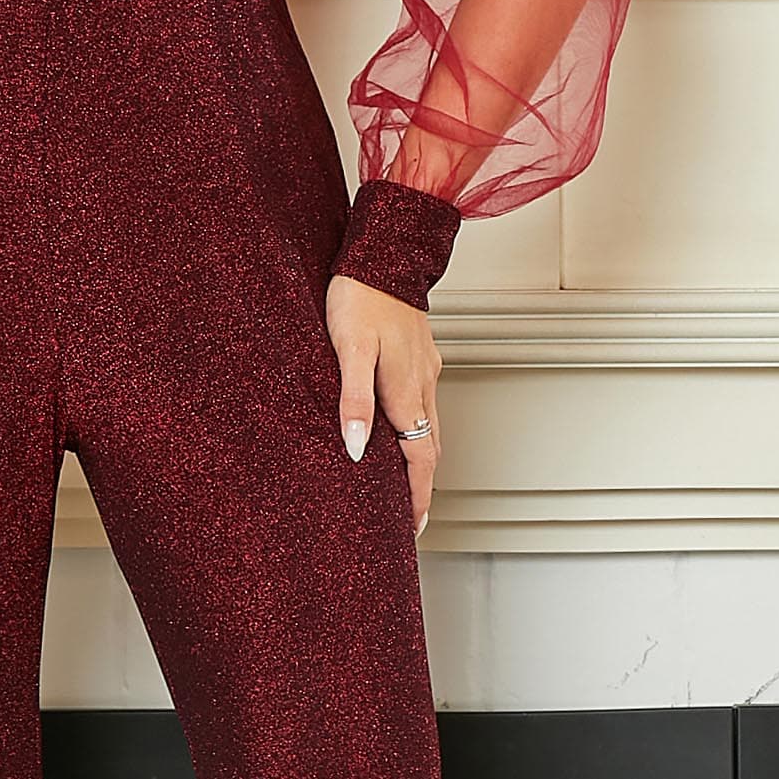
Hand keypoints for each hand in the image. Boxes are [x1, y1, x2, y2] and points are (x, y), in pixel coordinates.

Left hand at [326, 271, 440, 538]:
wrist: (383, 251)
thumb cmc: (359, 296)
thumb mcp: (347, 350)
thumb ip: (353, 400)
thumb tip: (355, 449)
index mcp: (404, 390)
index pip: (420, 459)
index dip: (418, 497)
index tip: (414, 527)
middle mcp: (422, 384)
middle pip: (430, 449)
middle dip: (423, 487)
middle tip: (412, 518)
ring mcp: (425, 368)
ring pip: (429, 425)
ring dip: (422, 459)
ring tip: (408, 484)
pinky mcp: (421, 353)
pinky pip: (424, 402)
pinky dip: (418, 428)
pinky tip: (402, 428)